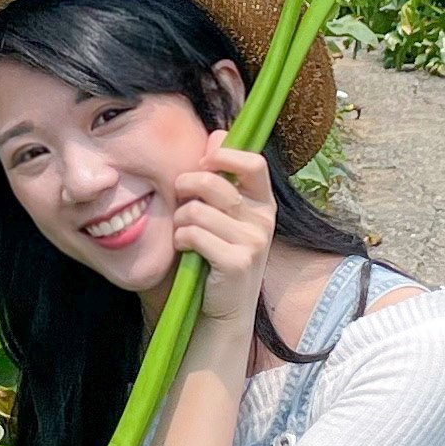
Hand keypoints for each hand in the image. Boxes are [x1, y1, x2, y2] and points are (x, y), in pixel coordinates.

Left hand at [169, 136, 276, 325]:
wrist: (225, 310)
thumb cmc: (218, 255)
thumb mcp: (227, 215)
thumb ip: (223, 178)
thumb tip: (216, 136)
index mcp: (264, 203)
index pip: (253, 162)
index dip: (225, 155)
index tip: (204, 161)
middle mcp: (264, 220)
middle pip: (214, 182)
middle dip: (186, 186)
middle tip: (181, 200)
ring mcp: (253, 242)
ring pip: (196, 210)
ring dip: (180, 221)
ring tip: (185, 233)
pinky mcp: (236, 262)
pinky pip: (193, 234)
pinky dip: (181, 239)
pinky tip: (186, 249)